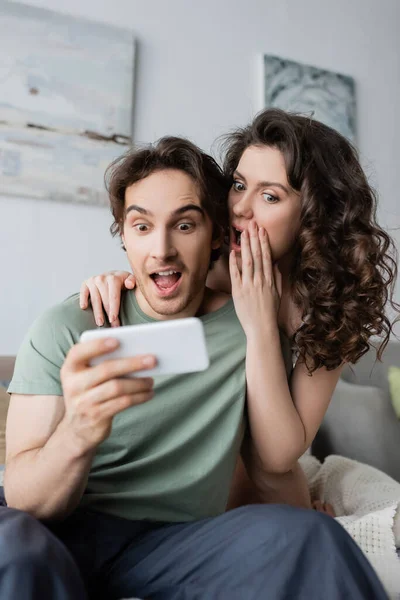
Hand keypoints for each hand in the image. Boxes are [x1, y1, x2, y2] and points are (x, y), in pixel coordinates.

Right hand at [60, 337, 154, 453]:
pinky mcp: (96, 416)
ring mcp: (84, 402)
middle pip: (106, 369)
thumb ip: (101, 365)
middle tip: (152, 360)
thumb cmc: (89, 395)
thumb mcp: (86, 379)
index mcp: (70, 369)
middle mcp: (73, 385)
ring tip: (151, 380)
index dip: (97, 345)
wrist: (78, 430)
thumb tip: (136, 353)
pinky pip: (122, 403)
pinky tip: (148, 393)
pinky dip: (139, 397)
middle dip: (132, 363)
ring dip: (138, 383)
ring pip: (117, 387)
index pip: (78, 352)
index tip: (118, 340)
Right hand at [80, 271, 135, 326]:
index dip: (114, 308)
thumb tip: (130, 284)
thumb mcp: (130, 279)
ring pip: (95, 299)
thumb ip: (132, 281)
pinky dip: (83, 299)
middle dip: (108, 314)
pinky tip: (84, 307)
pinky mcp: (85, 283)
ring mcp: (93, 280)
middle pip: (104, 299)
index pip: (114, 296)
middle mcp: (102, 278)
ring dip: (97, 312)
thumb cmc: (123, 281)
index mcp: (113, 278)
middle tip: (112, 326)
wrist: (113, 275)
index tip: (114, 319)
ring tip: (100, 323)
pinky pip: (83, 292)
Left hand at [229, 221, 281, 337]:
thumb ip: (277, 278)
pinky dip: (234, 262)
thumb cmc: (270, 312)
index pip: (267, 256)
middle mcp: (260, 280)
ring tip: (244, 233)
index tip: (262, 231)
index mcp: (270, 280)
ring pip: (247, 261)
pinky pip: (236, 274)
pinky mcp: (238, 292)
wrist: (261, 328)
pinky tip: (233, 252)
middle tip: (252, 225)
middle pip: (257, 255)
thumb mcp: (278, 294)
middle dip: (254, 238)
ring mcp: (249, 286)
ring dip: (246, 246)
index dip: (264, 242)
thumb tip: (276, 265)